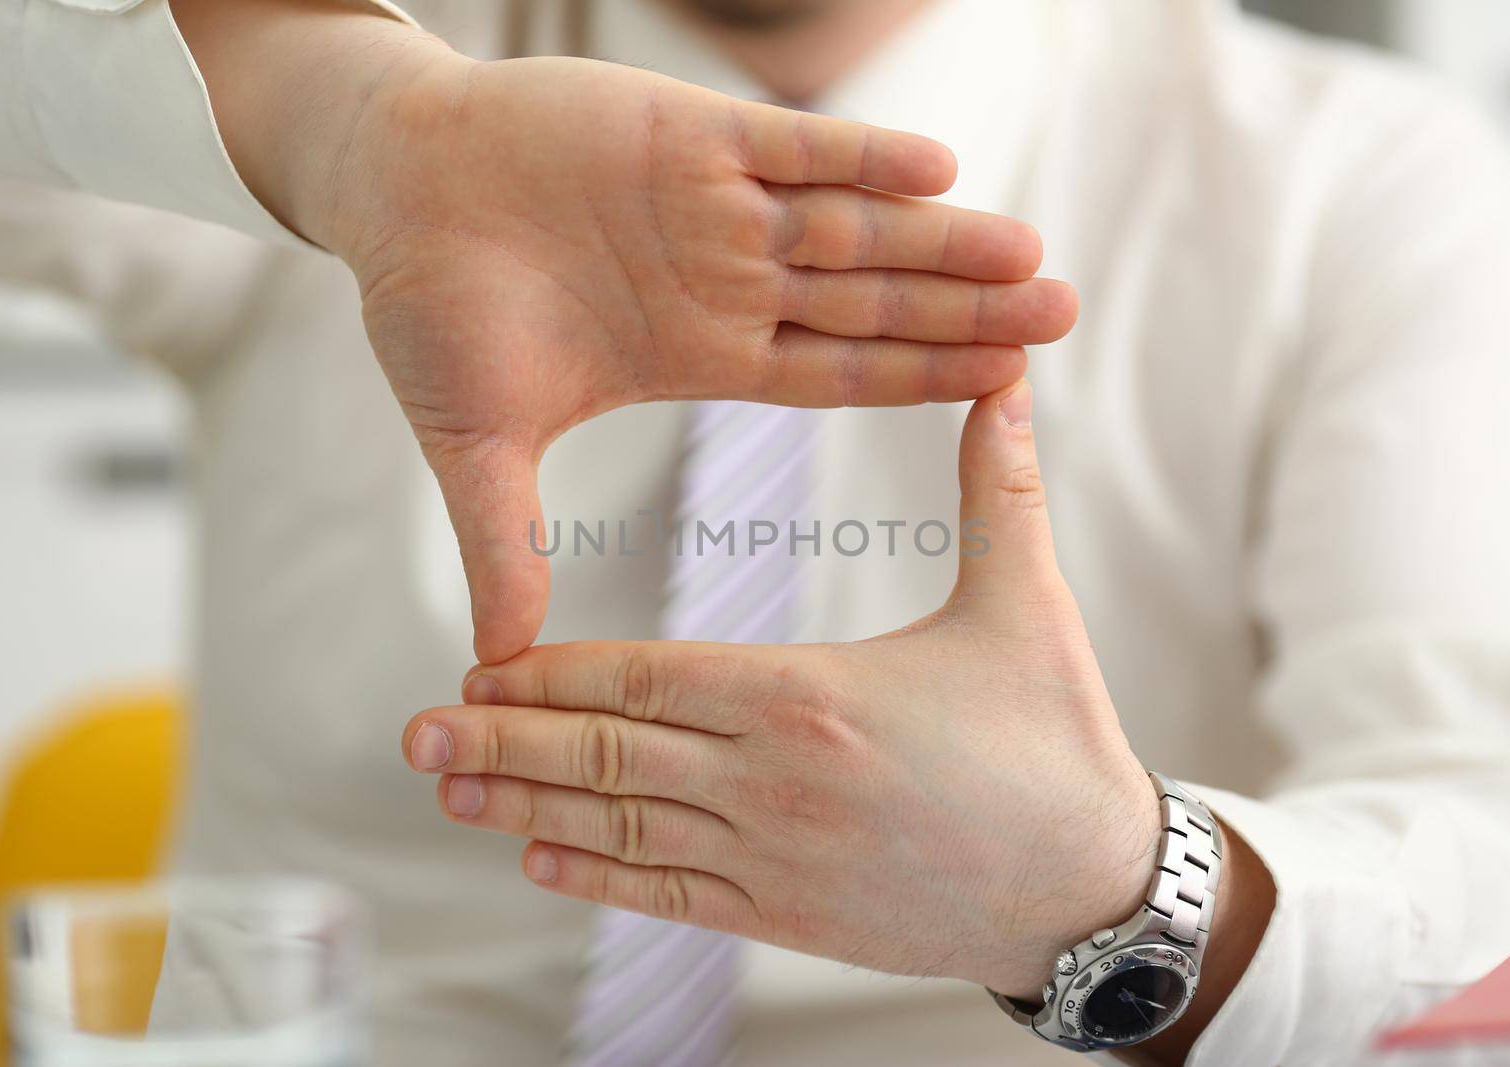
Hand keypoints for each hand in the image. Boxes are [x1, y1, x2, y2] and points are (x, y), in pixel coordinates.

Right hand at [171, 0, 1077, 662]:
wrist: (390, 189)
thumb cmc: (430, 309)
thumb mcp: (478, 443)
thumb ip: (506, 542)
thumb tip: (496, 665)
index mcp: (701, 354)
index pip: (835, 373)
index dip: (919, 380)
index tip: (1005, 390)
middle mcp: (726, 282)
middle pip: (869, 301)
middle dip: (963, 310)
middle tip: (1060, 317)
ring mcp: (715, 207)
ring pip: (851, 225)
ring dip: (936, 240)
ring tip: (1026, 255)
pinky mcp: (687, 136)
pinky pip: (790, 146)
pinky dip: (858, 156)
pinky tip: (938, 171)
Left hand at [402, 381, 1160, 997]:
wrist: (1092, 893)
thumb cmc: (1056, 744)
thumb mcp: (1025, 606)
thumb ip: (995, 491)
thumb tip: (1006, 382)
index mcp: (809, 699)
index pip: (645, 678)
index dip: (553, 673)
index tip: (483, 661)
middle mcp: (770, 783)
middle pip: (605, 756)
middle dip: (502, 742)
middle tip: (417, 728)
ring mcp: (773, 860)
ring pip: (619, 829)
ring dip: (523, 810)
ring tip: (447, 790)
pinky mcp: (790, 917)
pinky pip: (669, 896)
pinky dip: (596, 875)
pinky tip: (538, 860)